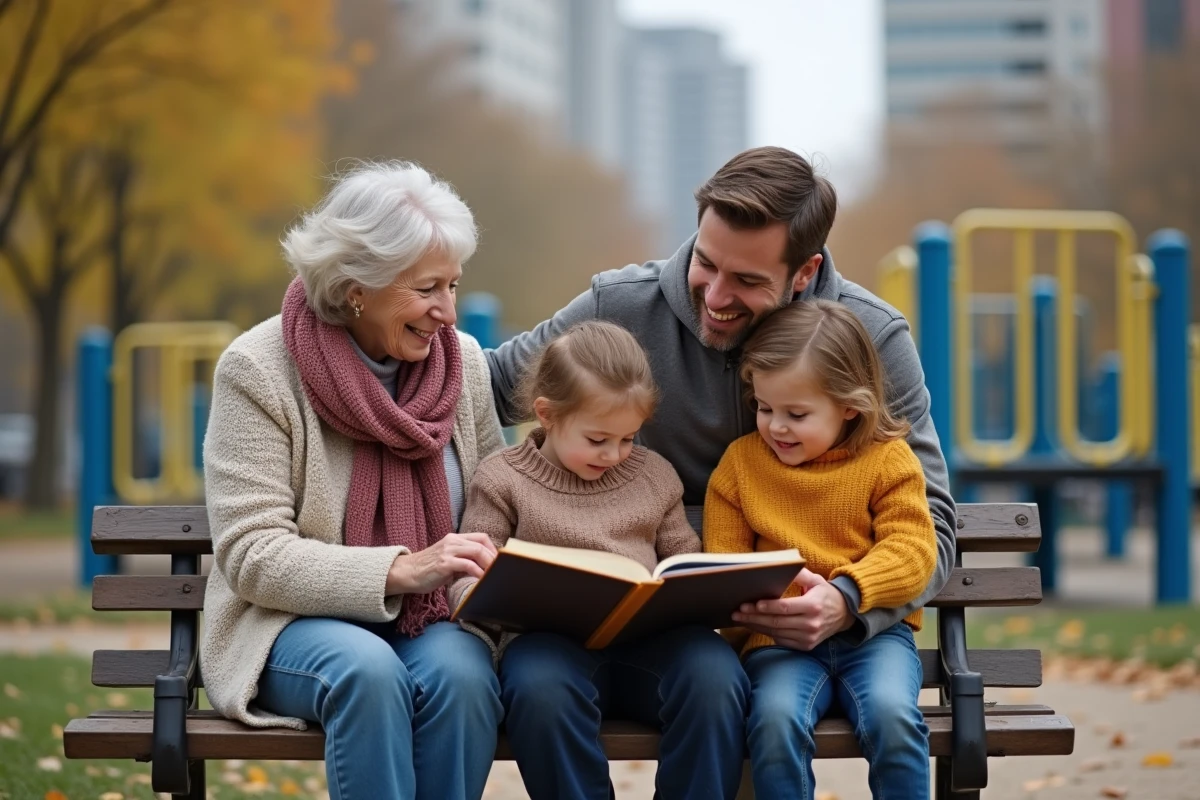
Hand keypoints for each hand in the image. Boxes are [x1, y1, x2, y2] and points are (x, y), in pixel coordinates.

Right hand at [386, 533, 496, 595]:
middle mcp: (452, 541)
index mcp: (454, 539)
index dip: (493, 549)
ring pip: (476, 551)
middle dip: (494, 558)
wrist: (406, 573)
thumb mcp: (447, 559)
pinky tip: (481, 579)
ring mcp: (447, 551)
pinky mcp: (444, 564)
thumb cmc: (428, 569)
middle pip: (481, 544)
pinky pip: (467, 565)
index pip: (481, 537)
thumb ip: (463, 559)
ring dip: (488, 564)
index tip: (499, 562)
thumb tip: (483, 567)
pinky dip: (478, 572)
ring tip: (494, 575)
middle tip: (501, 570)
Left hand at [731, 568, 853, 650]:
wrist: (844, 615)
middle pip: (777, 622)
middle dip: (754, 617)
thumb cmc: (825, 594)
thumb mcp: (816, 580)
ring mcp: (809, 637)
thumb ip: (799, 574)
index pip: (785, 607)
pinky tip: (755, 625)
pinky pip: (781, 640)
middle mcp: (811, 624)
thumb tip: (782, 566)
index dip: (767, 607)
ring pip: (776, 632)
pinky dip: (766, 633)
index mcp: (813, 606)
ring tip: (741, 618)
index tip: (751, 603)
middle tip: (737, 612)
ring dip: (756, 626)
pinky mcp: (806, 646)